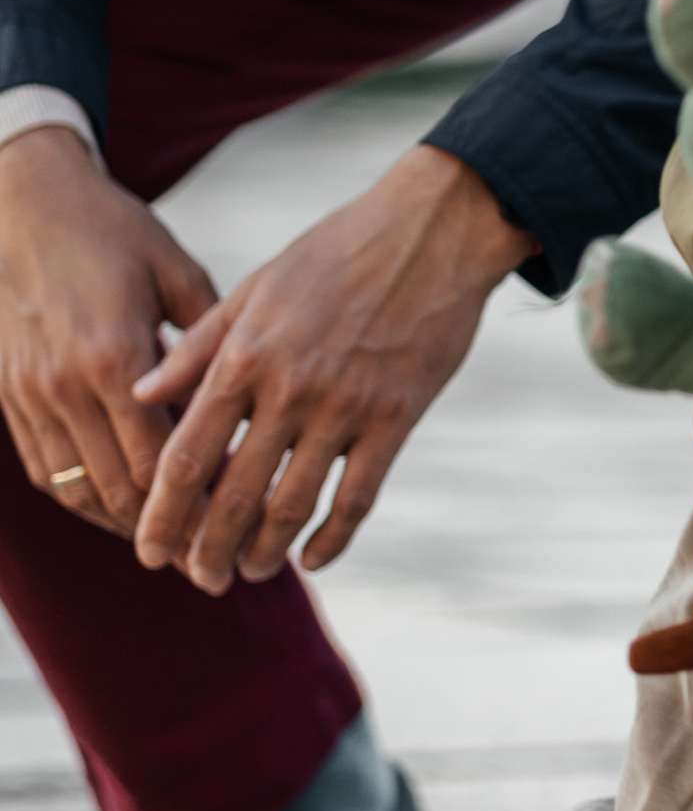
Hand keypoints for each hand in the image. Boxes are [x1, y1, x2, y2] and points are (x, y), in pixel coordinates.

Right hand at [0, 129, 216, 535]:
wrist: (21, 202)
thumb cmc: (109, 229)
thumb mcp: (173, 269)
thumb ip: (209, 336)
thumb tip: (252, 392)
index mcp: (114, 354)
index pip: (162, 458)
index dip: (200, 503)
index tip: (236, 528)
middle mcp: (68, 385)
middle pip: (121, 491)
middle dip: (167, 535)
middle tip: (208, 565)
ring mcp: (33, 394)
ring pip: (79, 492)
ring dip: (125, 528)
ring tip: (169, 550)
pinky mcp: (10, 396)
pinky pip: (47, 471)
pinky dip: (83, 502)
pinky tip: (119, 513)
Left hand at [131, 146, 531, 593]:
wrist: (433, 230)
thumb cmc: (337, 251)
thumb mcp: (255, 287)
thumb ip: (197, 345)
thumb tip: (141, 391)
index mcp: (244, 353)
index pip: (187, 453)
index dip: (164, 512)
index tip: (147, 548)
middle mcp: (288, 387)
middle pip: (234, 493)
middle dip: (209, 548)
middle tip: (199, 581)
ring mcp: (345, 406)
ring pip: (293, 504)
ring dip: (266, 551)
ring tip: (251, 572)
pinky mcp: (395, 417)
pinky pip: (358, 496)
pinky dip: (333, 538)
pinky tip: (315, 558)